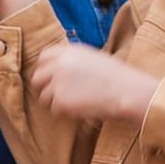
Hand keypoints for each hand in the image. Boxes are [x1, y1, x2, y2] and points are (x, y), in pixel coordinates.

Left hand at [30, 44, 159, 123]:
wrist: (127, 91)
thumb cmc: (116, 77)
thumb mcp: (92, 58)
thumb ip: (72, 61)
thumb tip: (56, 70)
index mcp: (68, 51)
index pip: (43, 58)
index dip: (47, 70)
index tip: (53, 79)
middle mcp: (59, 64)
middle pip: (37, 78)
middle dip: (46, 87)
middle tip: (60, 95)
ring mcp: (57, 82)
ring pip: (44, 96)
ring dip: (56, 101)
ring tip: (78, 103)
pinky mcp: (60, 101)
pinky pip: (55, 110)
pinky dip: (66, 112)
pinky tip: (82, 108)